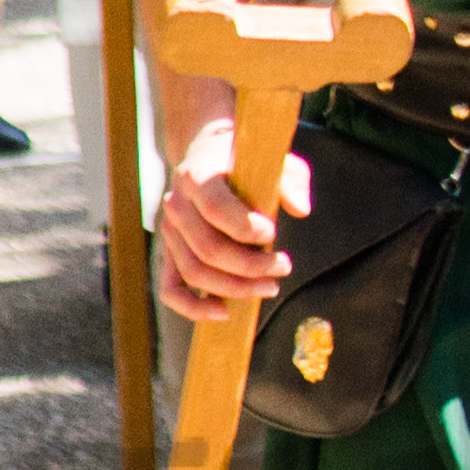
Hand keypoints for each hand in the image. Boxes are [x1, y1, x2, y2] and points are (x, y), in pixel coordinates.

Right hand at [157, 113, 292, 322]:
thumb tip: (301, 210)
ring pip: (194, 272)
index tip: (273, 232)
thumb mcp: (273, 158)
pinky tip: (224, 312)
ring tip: (271, 286)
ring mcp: (169, 232)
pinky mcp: (169, 254)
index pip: (216, 208)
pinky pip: (171, 289)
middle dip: (249, 266)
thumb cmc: (247, 161)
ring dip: (234, 288)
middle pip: (207, 248)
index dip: (245, 227)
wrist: (209, 157)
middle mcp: (176, 204)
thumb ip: (291, 179)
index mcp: (198, 174)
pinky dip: (193, 308)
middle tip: (284, 266)